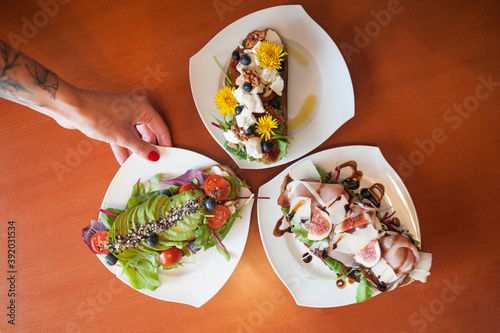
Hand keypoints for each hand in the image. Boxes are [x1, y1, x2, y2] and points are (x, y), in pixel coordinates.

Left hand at [53, 87, 171, 164]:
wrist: (70, 107)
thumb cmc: (97, 114)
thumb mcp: (122, 137)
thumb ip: (140, 148)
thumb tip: (153, 156)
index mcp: (142, 107)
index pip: (160, 126)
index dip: (165, 141)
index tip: (169, 153)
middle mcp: (135, 107)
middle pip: (148, 130)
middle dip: (149, 146)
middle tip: (152, 161)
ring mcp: (122, 112)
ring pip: (134, 133)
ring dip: (135, 148)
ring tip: (139, 163)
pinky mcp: (111, 118)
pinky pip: (123, 134)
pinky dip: (124, 146)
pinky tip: (124, 160)